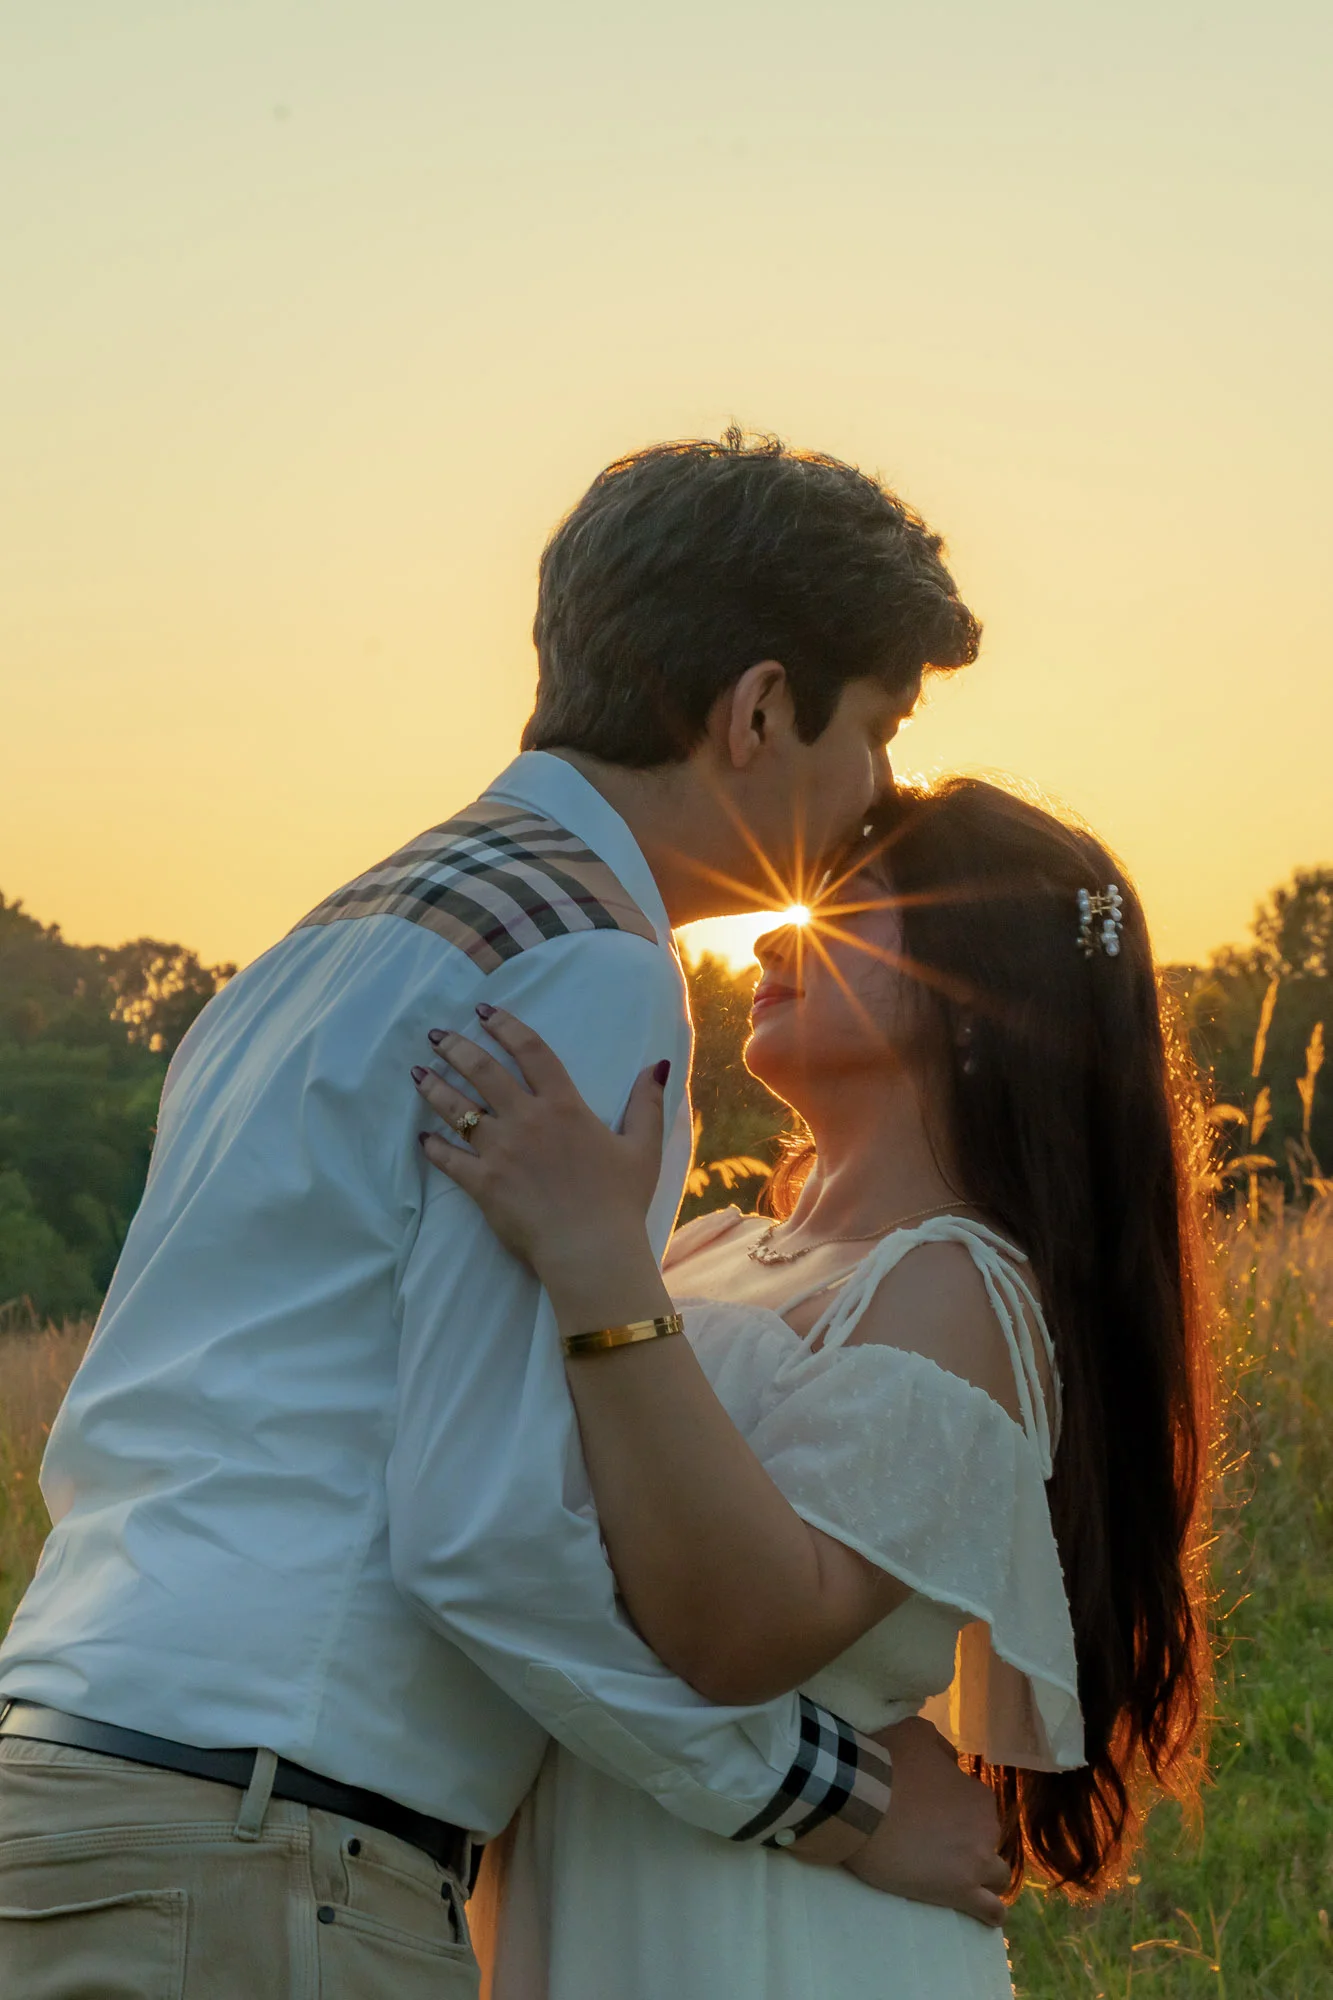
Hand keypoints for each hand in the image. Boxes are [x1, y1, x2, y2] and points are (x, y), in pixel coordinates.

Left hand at [413, 1006, 670, 1280]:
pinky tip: (421, 1138)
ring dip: (434, 1088)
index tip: (484, 1010)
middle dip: (456, 1047)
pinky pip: (448, 1159)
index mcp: (564, 1106)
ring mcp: (500, 1151)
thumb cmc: (620, 1200)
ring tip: (418, 1073)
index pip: (531, 1051)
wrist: (591, 1249)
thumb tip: (656, 1065)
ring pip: (457, 1109)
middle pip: (483, 1070)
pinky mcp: (483, 1184)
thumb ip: (647, 1104)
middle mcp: (526, 1119)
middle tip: (436, 1035)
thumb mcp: (644, 1148)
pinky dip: (433, 1147)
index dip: (506, 1026)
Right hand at [843, 1718, 1008, 1927]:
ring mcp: (975, 1865)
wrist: (861, 1801)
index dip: (958, 1811)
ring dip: (984, 1877)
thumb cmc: (888, 1765)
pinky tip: (985, 1914)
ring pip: (997, 1877)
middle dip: (970, 1842)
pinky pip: (990, 1911)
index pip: (979, 1808)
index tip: (934, 1814)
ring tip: (960, 1878)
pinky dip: (990, 1913)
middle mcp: (985, 1830)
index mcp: (977, 1795)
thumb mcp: (916, 1733)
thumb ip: (942, 1749)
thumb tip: (951, 1763)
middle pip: (987, 1841)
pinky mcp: (958, 1894)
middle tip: (939, 1843)